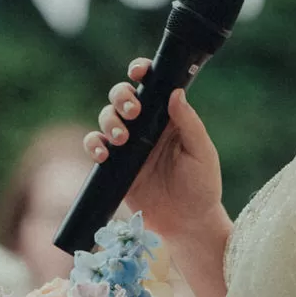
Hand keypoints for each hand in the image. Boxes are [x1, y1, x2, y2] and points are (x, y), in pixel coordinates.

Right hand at [88, 58, 222, 242]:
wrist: (187, 225)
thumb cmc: (202, 187)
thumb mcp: (202, 153)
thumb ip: (189, 123)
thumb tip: (175, 92)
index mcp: (168, 118)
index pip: (151, 86)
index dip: (140, 72)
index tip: (137, 72)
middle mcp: (146, 127)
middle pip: (122, 97)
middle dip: (121, 97)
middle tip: (133, 113)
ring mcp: (128, 146)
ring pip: (106, 118)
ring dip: (109, 121)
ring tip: (121, 139)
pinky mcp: (114, 166)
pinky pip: (95, 146)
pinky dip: (94, 145)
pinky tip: (103, 154)